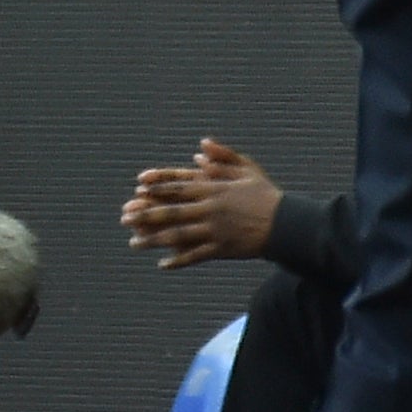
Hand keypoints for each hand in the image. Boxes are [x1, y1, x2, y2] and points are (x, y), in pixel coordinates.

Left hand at [121, 138, 283, 269]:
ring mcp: (214, 231)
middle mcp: (210, 209)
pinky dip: (179, 260)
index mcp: (214, 188)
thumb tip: (201, 146)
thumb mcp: (247, 167)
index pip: (179, 186)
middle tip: (124, 218)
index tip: (137, 188)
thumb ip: (223, 156)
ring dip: (154, 239)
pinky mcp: (222, 249)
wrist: (287, 224)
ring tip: (133, 242)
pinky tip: (162, 264)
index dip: (157, 187)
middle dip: (145, 215)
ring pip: (178, 235)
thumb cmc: (266, 194)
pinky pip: (196, 255)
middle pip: (172, 211)